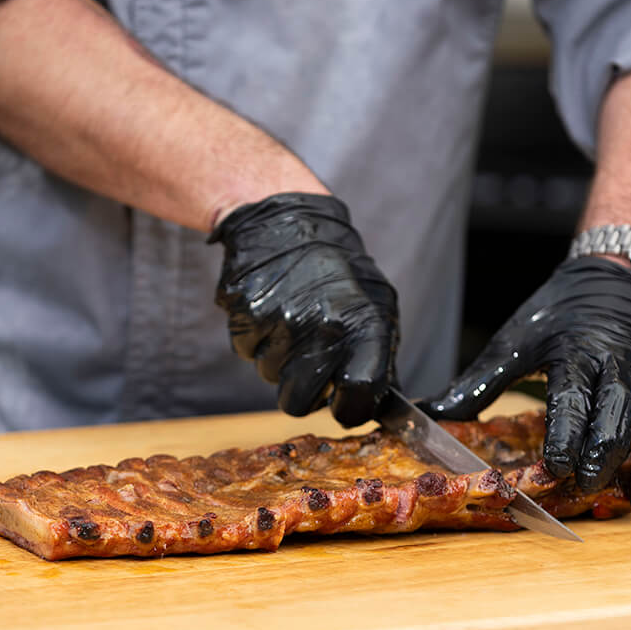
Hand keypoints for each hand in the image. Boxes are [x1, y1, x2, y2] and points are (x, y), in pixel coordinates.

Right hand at [210, 193, 398, 426]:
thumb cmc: (338, 268)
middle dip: (304, 390)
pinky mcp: (243, 314)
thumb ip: (380, 356)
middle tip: (311, 361)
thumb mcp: (377, 305)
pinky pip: (247, 351)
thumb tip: (387, 402)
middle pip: (299, 403)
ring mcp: (278, 322)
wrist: (286, 221)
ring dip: (280, 358)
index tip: (346, 403)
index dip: (350, 409)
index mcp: (361, 327)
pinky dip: (257, 338)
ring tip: (292, 319)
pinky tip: (271, 308)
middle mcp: (320, 327)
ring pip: (270, 376)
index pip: (357, 398)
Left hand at [422, 257, 630, 504]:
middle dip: (605, 453)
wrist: (613, 274)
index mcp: (575, 353)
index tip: (553, 469)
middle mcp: (621, 362)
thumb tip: (430, 415)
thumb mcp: (514, 341)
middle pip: (618, 413)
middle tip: (589, 487)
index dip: (564, 436)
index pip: (571, 400)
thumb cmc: (558, 314)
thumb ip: (478, 384)